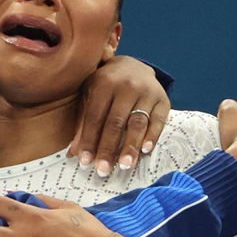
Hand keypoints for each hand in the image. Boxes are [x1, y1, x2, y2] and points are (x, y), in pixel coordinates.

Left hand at [69, 55, 170, 177]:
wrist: (134, 66)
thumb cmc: (107, 86)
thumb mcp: (91, 96)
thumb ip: (83, 124)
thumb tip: (74, 154)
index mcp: (104, 83)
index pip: (95, 117)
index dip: (90, 141)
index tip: (86, 162)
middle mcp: (126, 86)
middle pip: (116, 122)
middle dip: (108, 148)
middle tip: (104, 170)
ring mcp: (146, 92)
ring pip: (137, 123)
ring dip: (130, 146)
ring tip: (124, 166)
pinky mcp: (162, 99)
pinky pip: (158, 121)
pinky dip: (152, 136)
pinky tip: (145, 151)